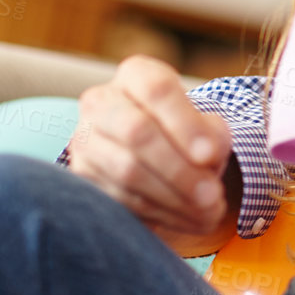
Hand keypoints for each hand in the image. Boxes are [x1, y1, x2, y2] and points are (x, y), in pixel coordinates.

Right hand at [69, 55, 231, 235]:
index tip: (211, 155)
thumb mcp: (208, 128)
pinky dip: (158, 213)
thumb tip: (208, 155)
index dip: (185, 124)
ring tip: (208, 211)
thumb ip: (213, 136)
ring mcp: (85, 139)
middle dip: (179, 168)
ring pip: (126, 169)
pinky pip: (119, 198)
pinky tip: (187, 219)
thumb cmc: (189, 137)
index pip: (157, 90)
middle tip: (213, 195)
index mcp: (137, 75)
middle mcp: (102, 101)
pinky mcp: (81, 176)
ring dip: (173, 196)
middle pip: (136, 131)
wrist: (158, 158)